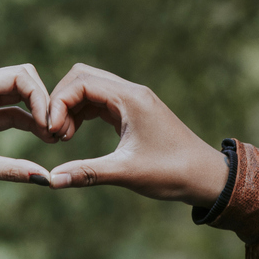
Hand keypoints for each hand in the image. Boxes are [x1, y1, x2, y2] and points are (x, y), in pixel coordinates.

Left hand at [0, 64, 55, 213]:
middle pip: (21, 80)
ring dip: (37, 113)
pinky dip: (28, 123)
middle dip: (42, 101)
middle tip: (56, 129)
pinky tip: (43, 138)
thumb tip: (46, 179)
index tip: (49, 124)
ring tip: (54, 137)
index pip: (18, 76)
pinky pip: (12, 113)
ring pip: (19, 97)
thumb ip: (13, 170)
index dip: (40, 97)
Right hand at [47, 63, 226, 207]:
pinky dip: (81, 114)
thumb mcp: (126, 173)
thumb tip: (51, 180)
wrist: (207, 177)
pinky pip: (99, 102)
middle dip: (61, 101)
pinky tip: (73, 135)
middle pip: (82, 77)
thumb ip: (87, 173)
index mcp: (131, 98)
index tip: (52, 132)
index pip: (81, 83)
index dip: (58, 104)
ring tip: (62, 138)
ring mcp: (132, 101)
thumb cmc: (172, 172)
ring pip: (89, 89)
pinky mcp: (132, 112)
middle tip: (53, 133)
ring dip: (70, 108)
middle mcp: (131, 92)